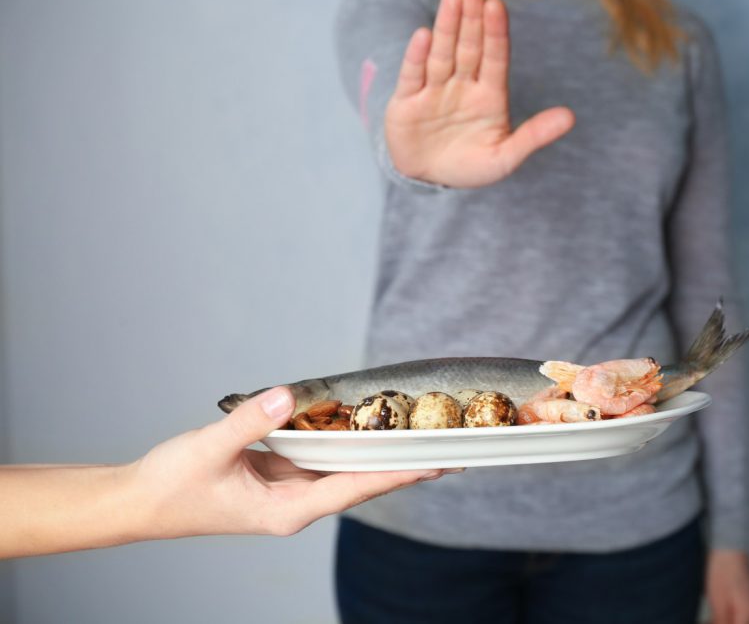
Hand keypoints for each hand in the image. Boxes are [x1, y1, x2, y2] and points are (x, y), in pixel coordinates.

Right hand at [132, 388, 443, 537]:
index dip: (397, 474)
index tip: (435, 463)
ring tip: (420, 432)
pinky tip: (367, 424)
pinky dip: (347, 441)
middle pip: (362, 480)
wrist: (140, 501)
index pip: (356, 488)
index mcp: (288, 509)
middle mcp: (297, 502)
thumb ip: (249, 423)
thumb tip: (286, 397)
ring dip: (379, 451)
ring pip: (346, 469)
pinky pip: (323, 457)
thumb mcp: (210, 450)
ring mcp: (290, 490)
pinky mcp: (280, 476)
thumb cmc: (172, 486)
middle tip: (449, 445)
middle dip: (403, 463)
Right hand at [384, 0, 574, 187]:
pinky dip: (417, 56)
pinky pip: (414, 75)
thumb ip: (534, 136)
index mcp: (489, 94)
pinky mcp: (407, 101)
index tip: (497, 5)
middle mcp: (462, 85)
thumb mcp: (505, 158)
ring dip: (446, 27)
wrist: (430, 180)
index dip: (495, 32)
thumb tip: (570, 116)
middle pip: (468, 46)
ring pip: (442, 53)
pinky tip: (423, 35)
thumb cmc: (471, 167)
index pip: (495, 58)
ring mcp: (434, 90)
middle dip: (471, 16)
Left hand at [705, 549, 748, 623]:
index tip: (710, 622)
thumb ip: (720, 622)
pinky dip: (727, 616)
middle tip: (708, 620)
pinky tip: (714, 612)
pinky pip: (739, 614)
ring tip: (709, 617)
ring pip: (738, 621)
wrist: (729, 548)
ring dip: (725, 621)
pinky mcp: (747, 597)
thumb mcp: (718, 602)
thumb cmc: (724, 570)